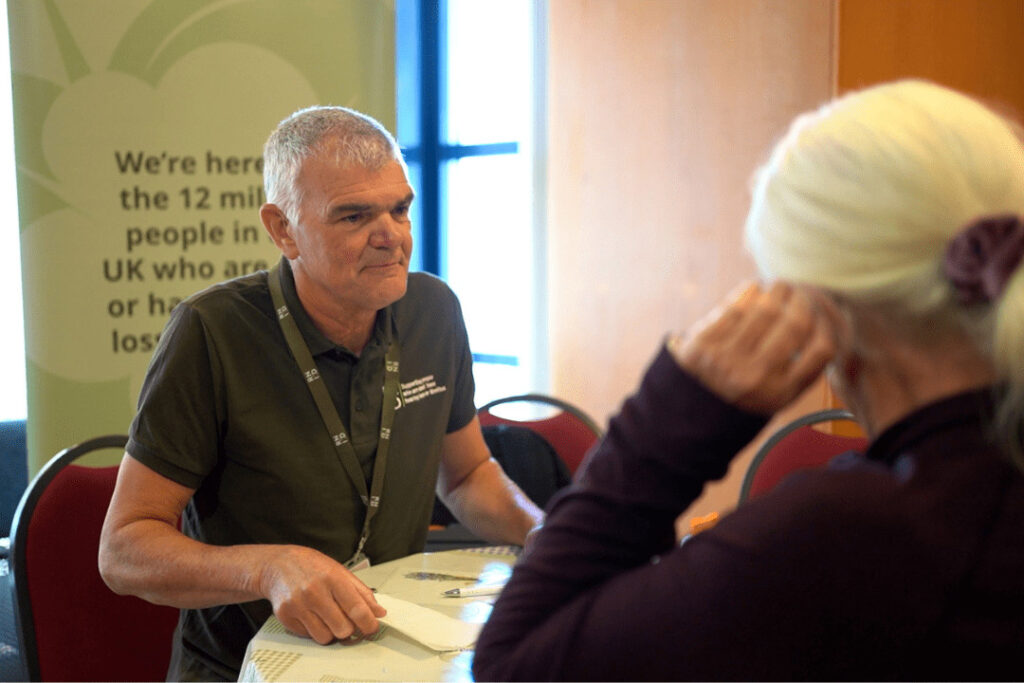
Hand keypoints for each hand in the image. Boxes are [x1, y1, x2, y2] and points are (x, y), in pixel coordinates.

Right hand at [258, 545, 385, 644]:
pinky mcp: (285, 616)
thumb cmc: (311, 567)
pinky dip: (313, 630)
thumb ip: (362, 593)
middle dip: (348, 629)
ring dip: (330, 632)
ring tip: (327, 617)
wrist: (278, 565)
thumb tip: (379, 612)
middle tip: (346, 621)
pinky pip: (308, 636)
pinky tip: (311, 615)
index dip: (368, 623)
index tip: (371, 628)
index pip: (357, 609)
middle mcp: (314, 592)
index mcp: (333, 578)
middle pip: (342, 629)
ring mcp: (298, 605)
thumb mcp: (340, 572)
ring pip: (325, 637)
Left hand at [669, 281, 834, 413]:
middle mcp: (756, 378)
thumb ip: (805, 368)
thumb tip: (830, 321)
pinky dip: (748, 292)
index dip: (827, 323)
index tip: (822, 312)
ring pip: (765, 310)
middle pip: (796, 324)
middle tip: (800, 293)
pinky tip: (754, 289)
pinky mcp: (702, 345)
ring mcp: (727, 361)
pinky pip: (734, 308)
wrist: (691, 409)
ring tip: (780, 287)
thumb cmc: (744, 394)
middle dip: (802, 301)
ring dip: (777, 291)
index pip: (822, 349)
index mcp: (781, 393)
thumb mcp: (779, 395)